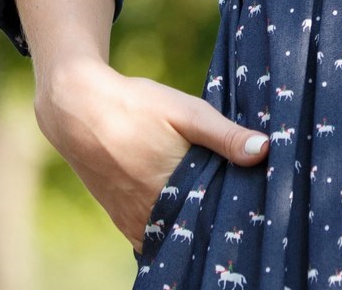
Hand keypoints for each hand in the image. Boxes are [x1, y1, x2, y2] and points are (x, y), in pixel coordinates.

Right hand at [35, 59, 269, 246]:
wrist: (77, 109)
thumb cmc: (135, 106)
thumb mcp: (186, 112)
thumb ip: (225, 136)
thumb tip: (264, 150)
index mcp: (172, 190)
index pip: (216, 217)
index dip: (236, 211)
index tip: (256, 202)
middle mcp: (151, 215)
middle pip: (196, 229)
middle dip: (216, 219)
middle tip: (239, 203)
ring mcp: (134, 222)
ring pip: (175, 235)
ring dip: (193, 224)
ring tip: (213, 204)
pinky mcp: (122, 220)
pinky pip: (154, 235)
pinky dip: (171, 226)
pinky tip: (185, 208)